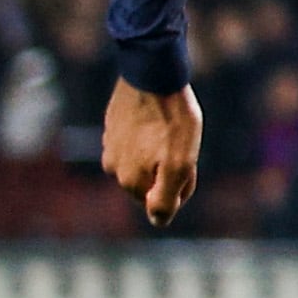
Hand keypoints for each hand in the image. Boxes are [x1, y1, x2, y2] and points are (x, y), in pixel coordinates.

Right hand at [103, 81, 201, 227]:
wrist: (152, 76)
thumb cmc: (172, 121)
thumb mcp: (180, 164)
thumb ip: (166, 198)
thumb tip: (158, 221)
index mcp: (130, 182)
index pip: (162, 202)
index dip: (182, 186)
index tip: (187, 163)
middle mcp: (113, 169)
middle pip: (152, 182)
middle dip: (169, 170)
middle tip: (182, 145)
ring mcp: (109, 146)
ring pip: (144, 161)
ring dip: (159, 152)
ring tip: (169, 129)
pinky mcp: (112, 126)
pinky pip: (135, 141)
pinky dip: (148, 136)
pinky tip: (157, 119)